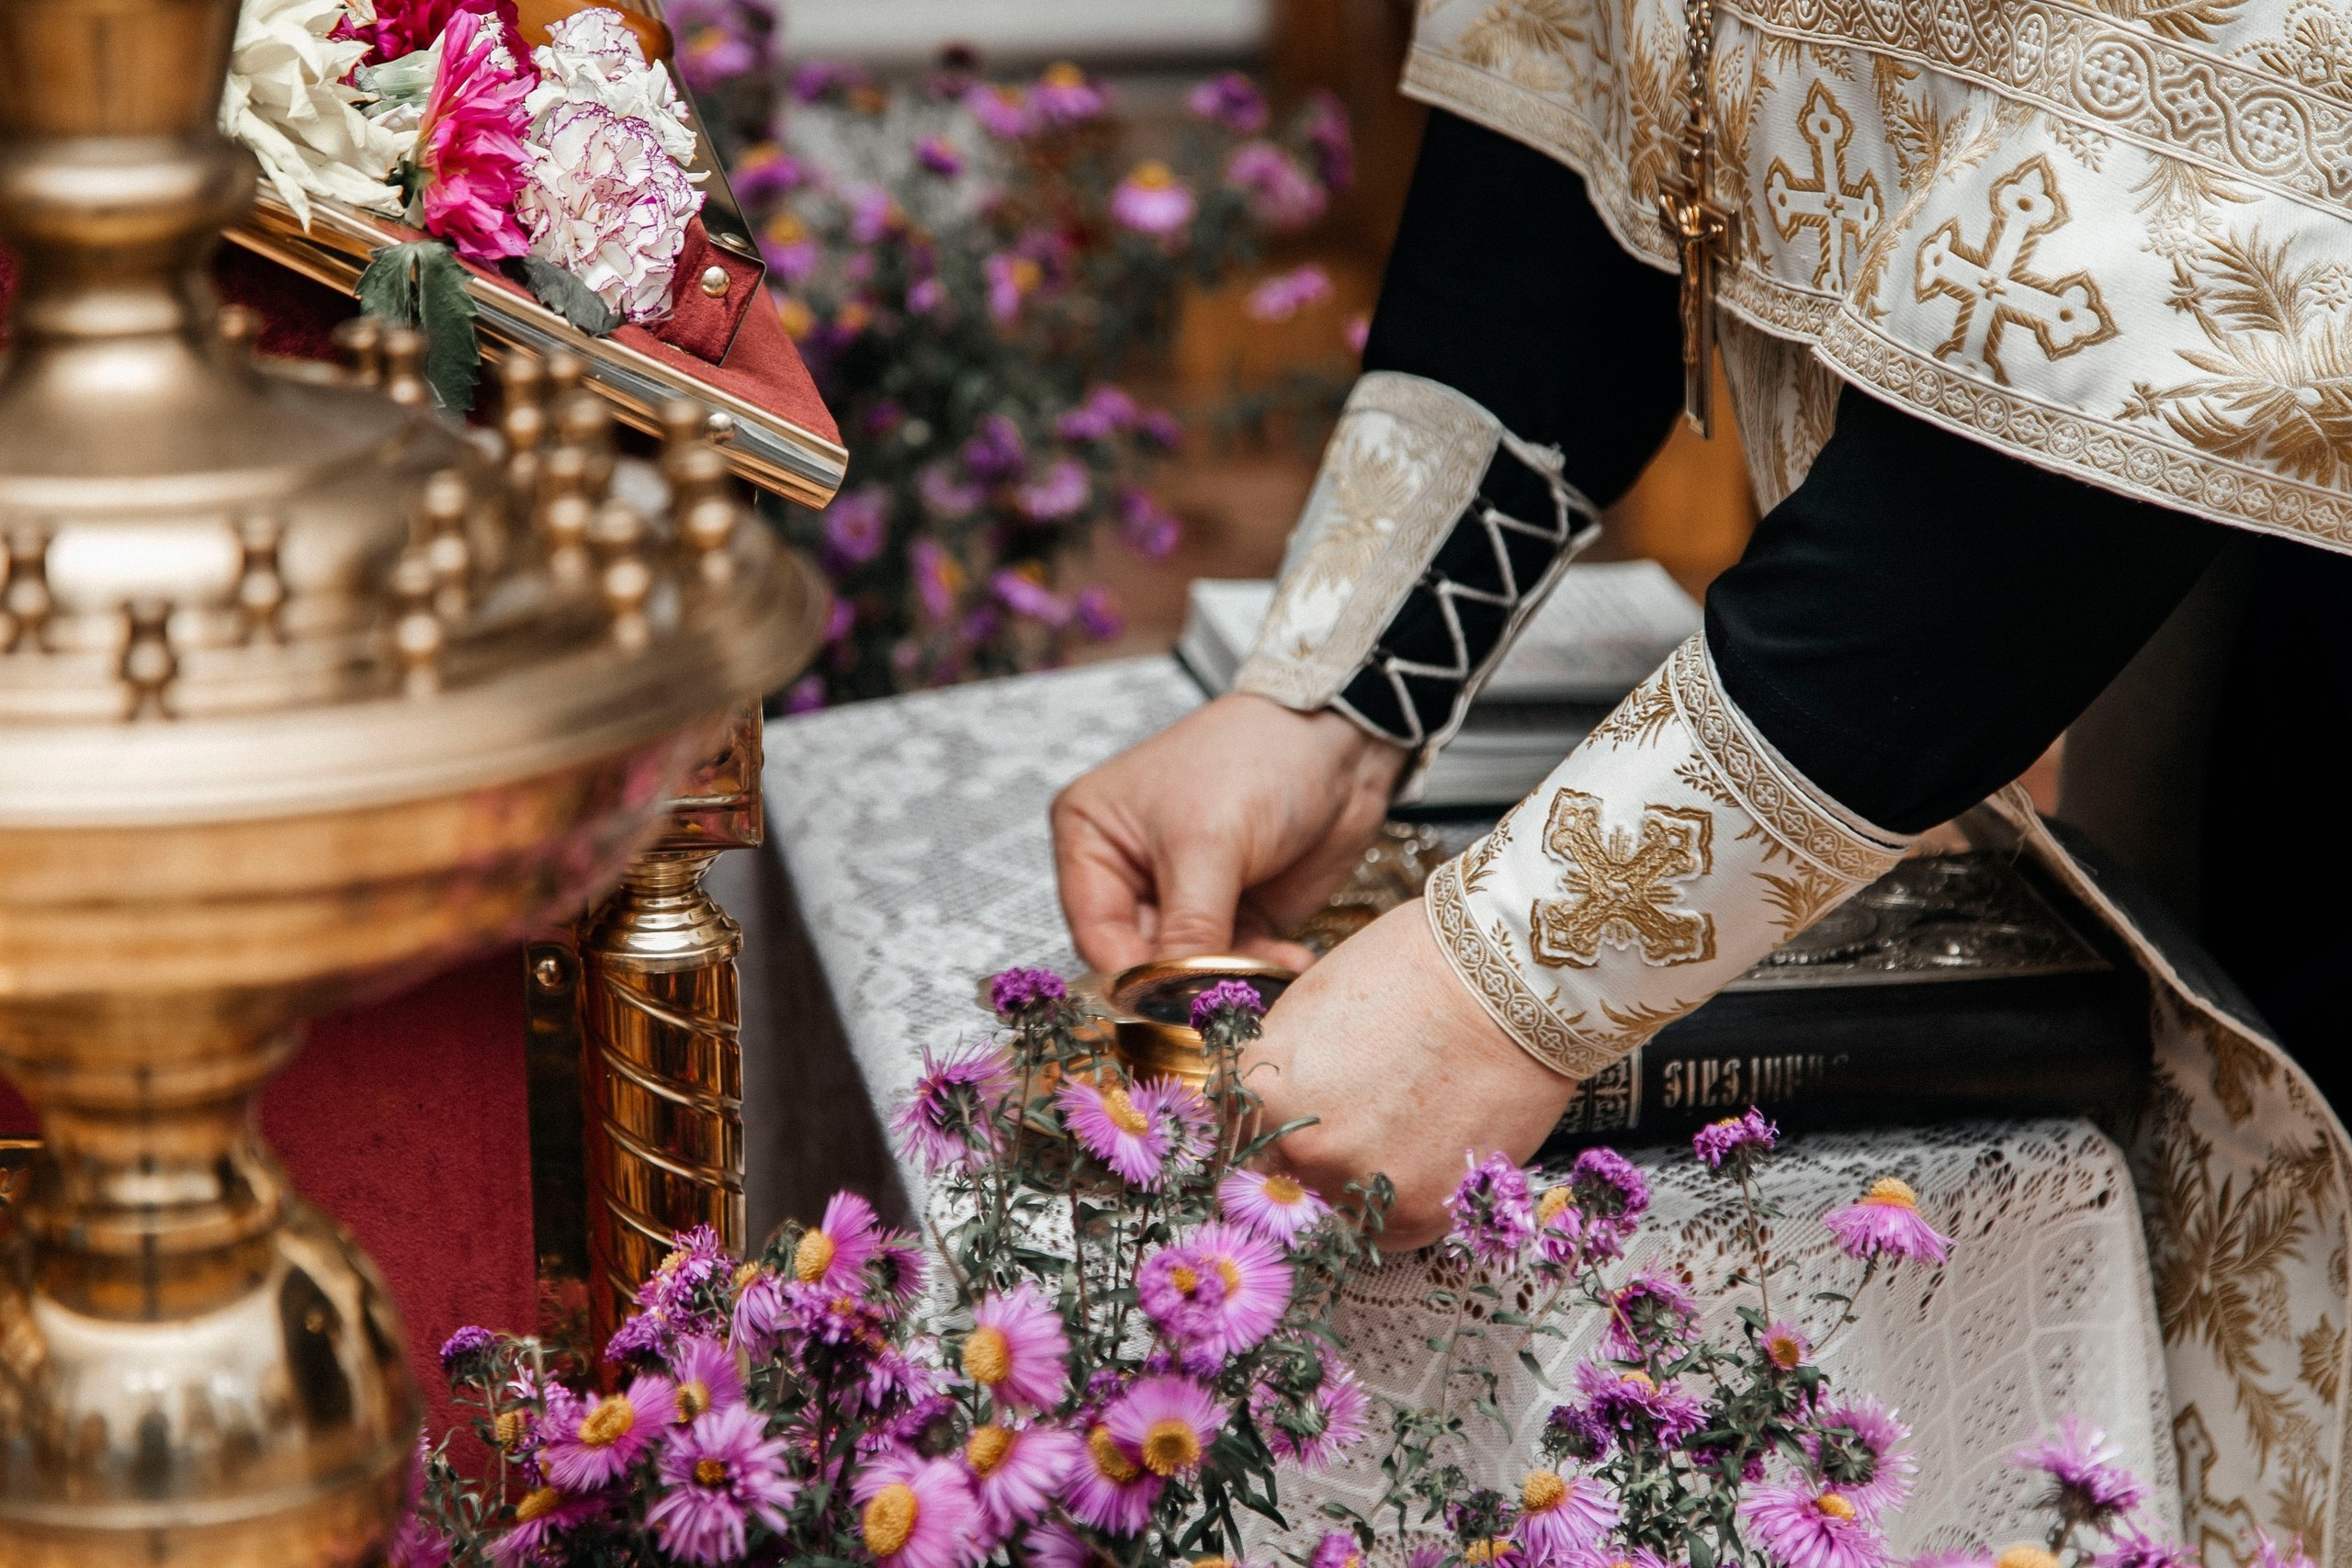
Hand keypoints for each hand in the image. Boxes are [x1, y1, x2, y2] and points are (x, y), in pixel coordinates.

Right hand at [1051, 693, 1407, 972]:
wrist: (1341, 740)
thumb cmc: (1256, 759)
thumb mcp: (1208, 842)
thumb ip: (1188, 929)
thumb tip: (1173, 1001)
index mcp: (1091, 839)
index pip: (1096, 934)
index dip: (1132, 978)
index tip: (1172, 1008)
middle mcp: (1130, 872)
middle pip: (1140, 961)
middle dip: (1185, 983)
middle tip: (1224, 1001)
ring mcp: (1184, 898)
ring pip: (1191, 971)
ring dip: (1230, 981)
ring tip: (1270, 972)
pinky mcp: (1235, 915)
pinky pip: (1235, 967)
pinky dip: (1261, 973)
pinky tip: (1290, 960)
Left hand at [1244, 897, 1575, 1248]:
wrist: (1507, 980)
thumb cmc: (1406, 973)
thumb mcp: (1304, 1010)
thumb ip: (1271, 1075)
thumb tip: (1254, 1113)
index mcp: (1259, 1098)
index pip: (1229, 1139)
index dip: (1257, 1128)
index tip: (1281, 1123)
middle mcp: (1299, 1153)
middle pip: (1278, 1183)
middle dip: (1301, 1160)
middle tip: (1348, 1125)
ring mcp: (1360, 1189)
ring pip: (1333, 1212)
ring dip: (1352, 1186)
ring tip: (1392, 1133)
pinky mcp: (1421, 1213)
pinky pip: (1389, 1230)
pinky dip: (1400, 1200)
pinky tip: (1423, 1150)